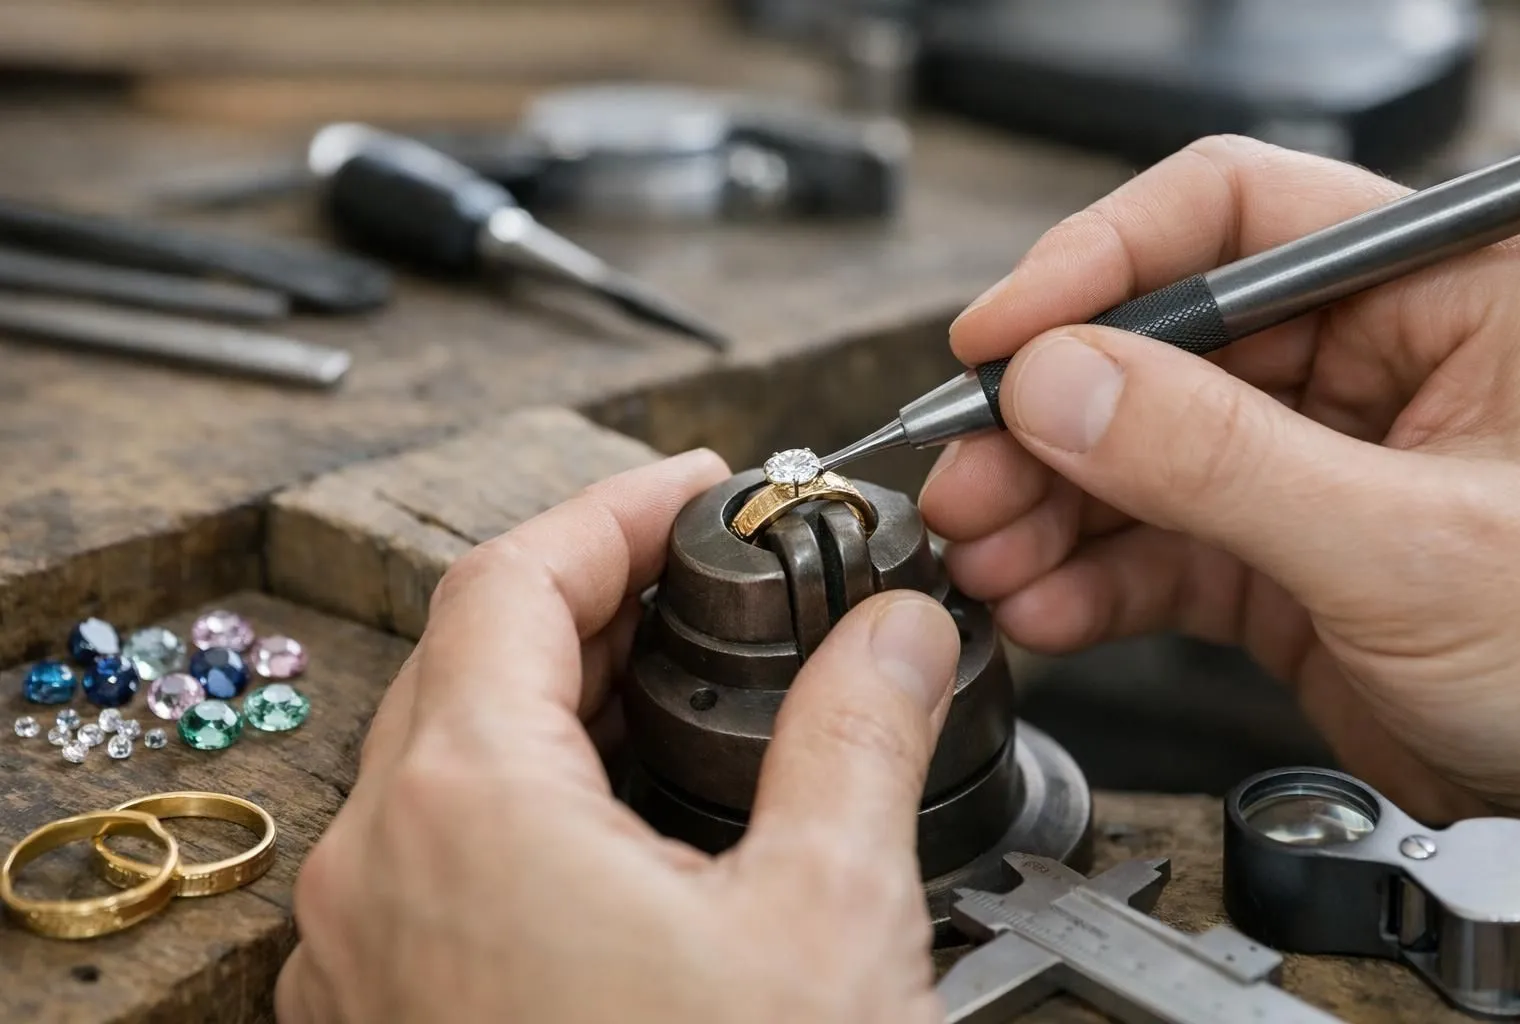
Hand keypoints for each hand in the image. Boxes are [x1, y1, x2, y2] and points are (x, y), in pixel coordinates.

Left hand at [275, 449, 959, 1023]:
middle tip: (710, 572)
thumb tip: (898, 632)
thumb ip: (861, 735)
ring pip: (453, 751)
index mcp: (463, 810)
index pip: (513, 576)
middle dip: (601, 591)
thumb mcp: (828, 918)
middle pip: (474, 654)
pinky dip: (538, 789)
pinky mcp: (400, 1011)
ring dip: (568, 691)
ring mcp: (371, 953)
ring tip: (688, 672)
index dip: (616, 506)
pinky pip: (446, 847)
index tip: (698, 487)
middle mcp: (379, 873)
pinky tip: (634, 808)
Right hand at [921, 135, 1519, 821]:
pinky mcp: (1284, 563)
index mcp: (1444, 293)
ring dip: (1048, 506)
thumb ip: (1222, 458)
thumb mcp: (1409, 545)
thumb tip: (1061, 384)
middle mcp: (1374, 363)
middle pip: (1159, 346)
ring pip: (1141, 454)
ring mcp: (1319, 466)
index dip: (1099, 263)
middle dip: (1049, 418)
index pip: (1234, 218)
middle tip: (971, 471)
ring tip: (986, 552)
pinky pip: (1159, 548)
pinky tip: (1043, 604)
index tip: (1001, 336)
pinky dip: (1089, 579)